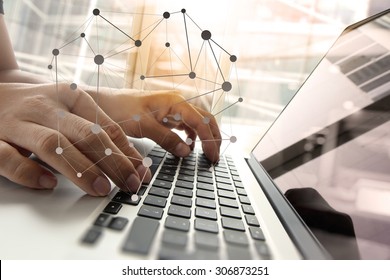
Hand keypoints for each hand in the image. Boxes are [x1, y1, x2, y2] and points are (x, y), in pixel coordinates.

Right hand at [0, 82, 150, 195]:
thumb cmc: (37, 108)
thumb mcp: (69, 111)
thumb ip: (97, 132)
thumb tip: (133, 162)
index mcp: (68, 96)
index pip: (104, 125)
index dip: (126, 151)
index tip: (140, 173)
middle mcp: (45, 106)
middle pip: (85, 134)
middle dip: (111, 161)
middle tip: (128, 184)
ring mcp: (17, 122)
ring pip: (52, 144)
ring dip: (80, 169)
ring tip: (100, 189)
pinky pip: (8, 157)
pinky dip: (28, 172)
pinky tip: (48, 184)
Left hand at [95, 89, 221, 162]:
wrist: (104, 103)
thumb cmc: (120, 109)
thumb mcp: (143, 126)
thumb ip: (166, 139)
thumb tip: (186, 151)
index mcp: (175, 101)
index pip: (201, 122)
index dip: (210, 141)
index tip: (212, 157)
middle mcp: (178, 103)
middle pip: (205, 119)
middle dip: (214, 138)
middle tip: (215, 158)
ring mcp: (173, 109)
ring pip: (198, 122)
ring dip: (205, 137)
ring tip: (207, 154)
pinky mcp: (167, 116)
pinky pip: (186, 125)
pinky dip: (192, 136)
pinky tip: (189, 146)